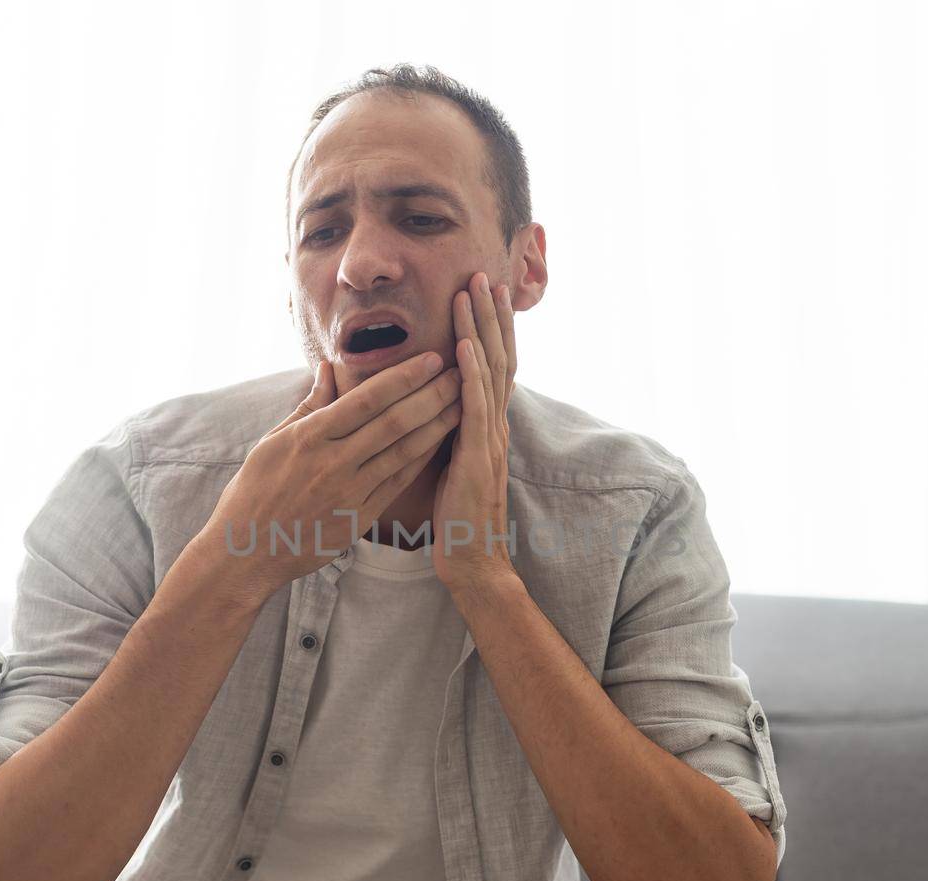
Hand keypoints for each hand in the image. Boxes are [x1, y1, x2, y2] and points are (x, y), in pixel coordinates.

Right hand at [201, 353, 462, 604]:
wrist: (247, 552)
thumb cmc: (255, 492)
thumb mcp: (273, 442)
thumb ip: (308, 406)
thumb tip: (328, 369)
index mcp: (310, 437)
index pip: (367, 399)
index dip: (404, 377)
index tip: (431, 358)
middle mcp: (334, 462)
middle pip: (394, 421)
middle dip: (431, 394)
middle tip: (461, 372)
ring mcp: (350, 491)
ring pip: (403, 451)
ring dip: (437, 424)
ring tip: (463, 401)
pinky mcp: (360, 517)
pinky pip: (399, 482)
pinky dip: (423, 459)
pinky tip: (442, 441)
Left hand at [433, 271, 517, 592]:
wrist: (473, 561)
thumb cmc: (457, 517)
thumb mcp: (450, 461)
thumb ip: (446, 429)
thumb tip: (430, 402)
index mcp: (485, 426)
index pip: (490, 364)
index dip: (487, 327)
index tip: (478, 291)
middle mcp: (494, 426)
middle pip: (497, 357)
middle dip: (490, 314)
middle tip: (482, 273)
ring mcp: (491, 440)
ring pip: (490, 372)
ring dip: (482, 329)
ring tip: (474, 292)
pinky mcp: (480, 458)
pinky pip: (476, 409)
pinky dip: (473, 374)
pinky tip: (465, 347)